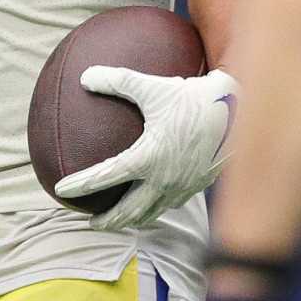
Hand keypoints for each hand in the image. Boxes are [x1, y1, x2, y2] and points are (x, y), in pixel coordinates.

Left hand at [54, 66, 236, 229]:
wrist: (240, 112)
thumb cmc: (193, 98)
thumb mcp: (152, 87)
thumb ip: (117, 81)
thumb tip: (84, 76)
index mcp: (148, 159)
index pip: (105, 177)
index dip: (81, 185)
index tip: (61, 191)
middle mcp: (164, 180)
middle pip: (129, 210)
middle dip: (109, 220)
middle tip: (91, 223)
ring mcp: (184, 186)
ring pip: (153, 212)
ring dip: (134, 219)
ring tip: (122, 220)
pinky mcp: (199, 185)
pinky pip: (174, 203)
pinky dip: (159, 208)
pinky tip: (156, 202)